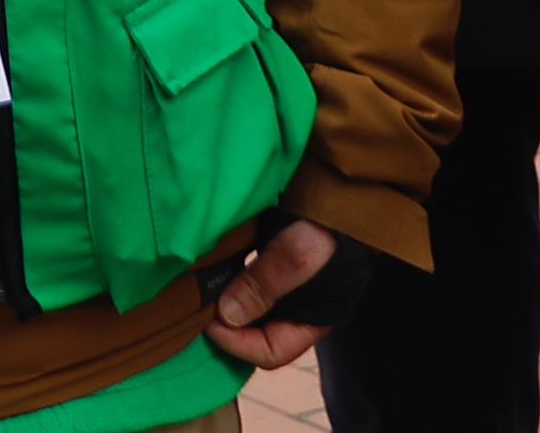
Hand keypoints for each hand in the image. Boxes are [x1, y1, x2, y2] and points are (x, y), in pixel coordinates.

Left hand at [203, 217, 339, 364]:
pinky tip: (215, 262)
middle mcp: (300, 307)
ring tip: (201, 286)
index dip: (237, 344)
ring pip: (251, 305)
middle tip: (198, 305)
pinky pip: (250, 277)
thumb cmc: (328, 225)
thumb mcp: (297, 255)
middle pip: (258, 332)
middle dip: (227, 324)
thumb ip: (264, 285)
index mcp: (313, 319)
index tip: (209, 320)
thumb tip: (227, 316)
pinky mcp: (278, 260)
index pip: (272, 352)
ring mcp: (289, 284)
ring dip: (226, 298)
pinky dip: (231, 274)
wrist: (341, 187)